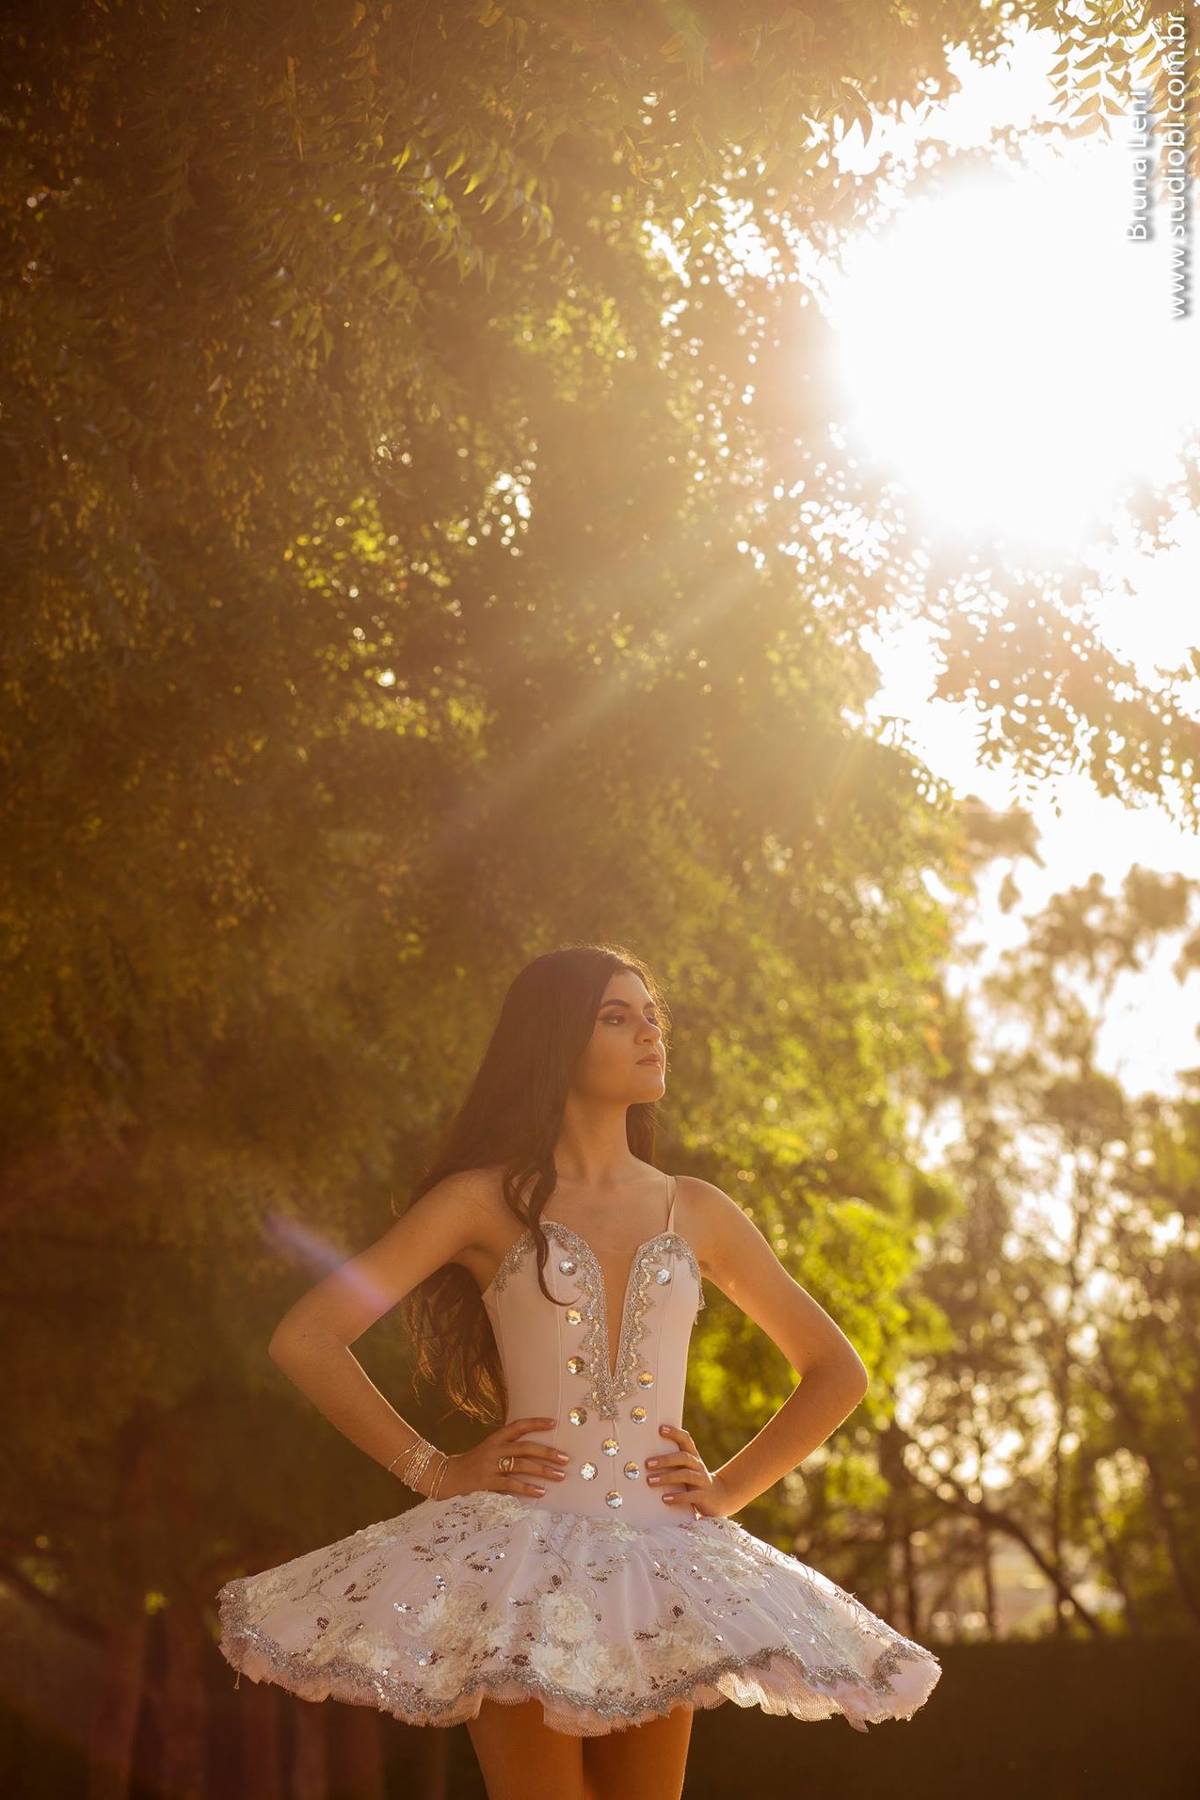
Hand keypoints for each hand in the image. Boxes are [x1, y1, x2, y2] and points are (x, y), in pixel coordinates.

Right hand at [438, 1416, 567, 1500]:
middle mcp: (494, 1449)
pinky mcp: (487, 1482)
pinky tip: (540, 1492)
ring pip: (521, 1465)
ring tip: (559, 1475)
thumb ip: (507, 1450)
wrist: (445, 1476)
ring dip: (542, 1471)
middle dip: (547, 1452)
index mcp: (495, 1439)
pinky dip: (527, 1488)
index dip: (536, 1423)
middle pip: (525, 1447)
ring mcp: (490, 1465)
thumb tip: (535, 1455)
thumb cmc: (472, 1464)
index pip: (518, 1426)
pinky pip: (511, 1485)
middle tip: (565, 1458)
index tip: (554, 1423)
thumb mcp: (488, 1451)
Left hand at [646, 1424, 732, 1517]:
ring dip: (667, 1477)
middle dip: (665, 1460)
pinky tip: (665, 1498)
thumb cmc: (694, 1480)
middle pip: (683, 1457)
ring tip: (651, 1481)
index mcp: (693, 1456)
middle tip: (648, 1464)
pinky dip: (678, 1496)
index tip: (660, 1429)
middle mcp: (698, 1466)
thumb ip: (672, 1462)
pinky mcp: (704, 1496)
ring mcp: (702, 1481)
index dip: (674, 1433)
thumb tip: (644, 1458)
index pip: (686, 1439)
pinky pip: (691, 1495)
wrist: (720, 1497)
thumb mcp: (686, 1468)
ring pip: (686, 1475)